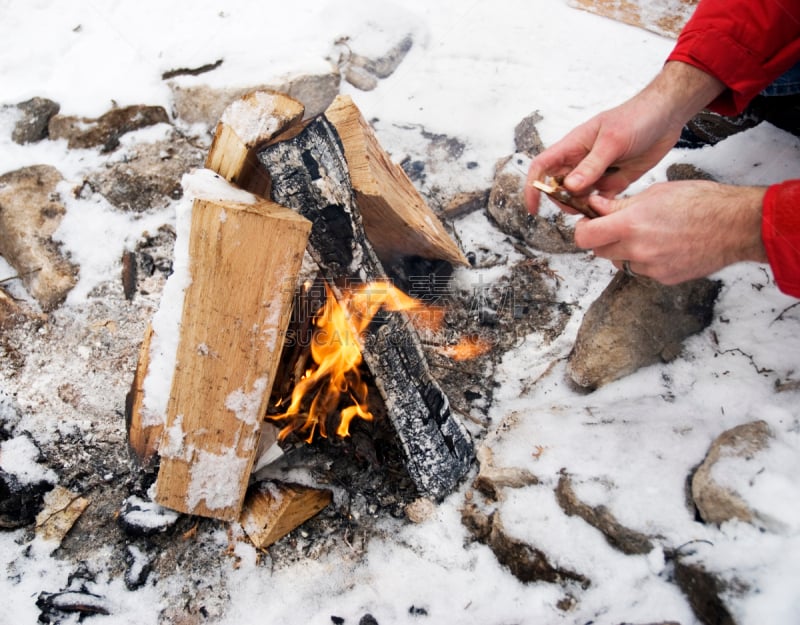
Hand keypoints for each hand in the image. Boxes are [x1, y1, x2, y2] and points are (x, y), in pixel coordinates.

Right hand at [525, 61, 724, 213]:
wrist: (667, 115)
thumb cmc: (637, 117)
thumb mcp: (612, 141)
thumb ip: (591, 165)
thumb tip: (570, 187)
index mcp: (573, 146)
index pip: (542, 167)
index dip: (534, 187)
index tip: (534, 207)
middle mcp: (581, 160)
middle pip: (558, 187)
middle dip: (563, 201)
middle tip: (580, 207)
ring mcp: (597, 171)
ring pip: (578, 196)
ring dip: (582, 206)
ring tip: (598, 209)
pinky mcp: (614, 180)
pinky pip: (601, 200)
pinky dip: (602, 208)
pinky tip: (611, 209)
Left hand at [574, 180, 767, 283]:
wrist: (737, 225)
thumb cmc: (701, 202)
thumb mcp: (655, 193)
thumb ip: (620, 204)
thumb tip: (595, 206)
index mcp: (631, 225)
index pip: (585, 237)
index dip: (582, 229)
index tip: (587, 222)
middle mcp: (637, 250)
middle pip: (599, 251)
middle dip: (602, 238)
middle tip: (616, 225)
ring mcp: (651, 268)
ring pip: (620, 262)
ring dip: (623, 250)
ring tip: (646, 233)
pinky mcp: (664, 278)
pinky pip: (642, 270)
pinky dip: (645, 260)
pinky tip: (663, 245)